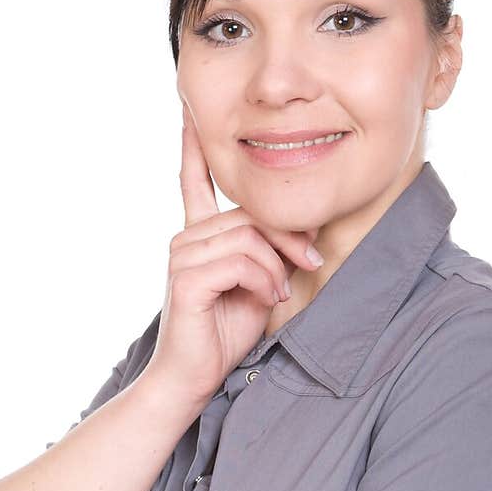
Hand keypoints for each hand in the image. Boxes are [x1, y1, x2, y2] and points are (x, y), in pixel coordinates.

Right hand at [145, 103, 323, 407]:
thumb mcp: (259, 283)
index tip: (189, 110)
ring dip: (275, 267)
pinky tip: (265, 299)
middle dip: (287, 238)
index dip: (192, 146)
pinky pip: (241, 260)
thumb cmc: (226, 334)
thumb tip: (300, 230)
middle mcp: (186, 237)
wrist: (193, 379)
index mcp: (200, 235)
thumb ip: (269, 252)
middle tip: (309, 264)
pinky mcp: (186, 277)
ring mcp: (182, 255)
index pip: (194, 180)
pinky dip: (262, 280)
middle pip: (250, 212)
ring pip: (249, 236)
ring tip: (277, 294)